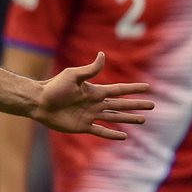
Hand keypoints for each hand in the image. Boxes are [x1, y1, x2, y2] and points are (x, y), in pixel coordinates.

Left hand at [32, 52, 152, 139]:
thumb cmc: (53, 87)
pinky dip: (112, 134)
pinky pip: (101, 131)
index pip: (119, 90)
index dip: (133, 89)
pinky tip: (124, 136)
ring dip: (128, 118)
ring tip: (143, 120)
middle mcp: (94, 103)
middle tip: (152, 105)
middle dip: (136, 105)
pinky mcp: (82, 126)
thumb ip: (90, 69)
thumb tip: (102, 55)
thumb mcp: (72, 75)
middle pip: (120, 104)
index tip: (148, 88)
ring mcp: (89, 115)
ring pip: (114, 117)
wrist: (38, 102)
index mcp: (94, 91)